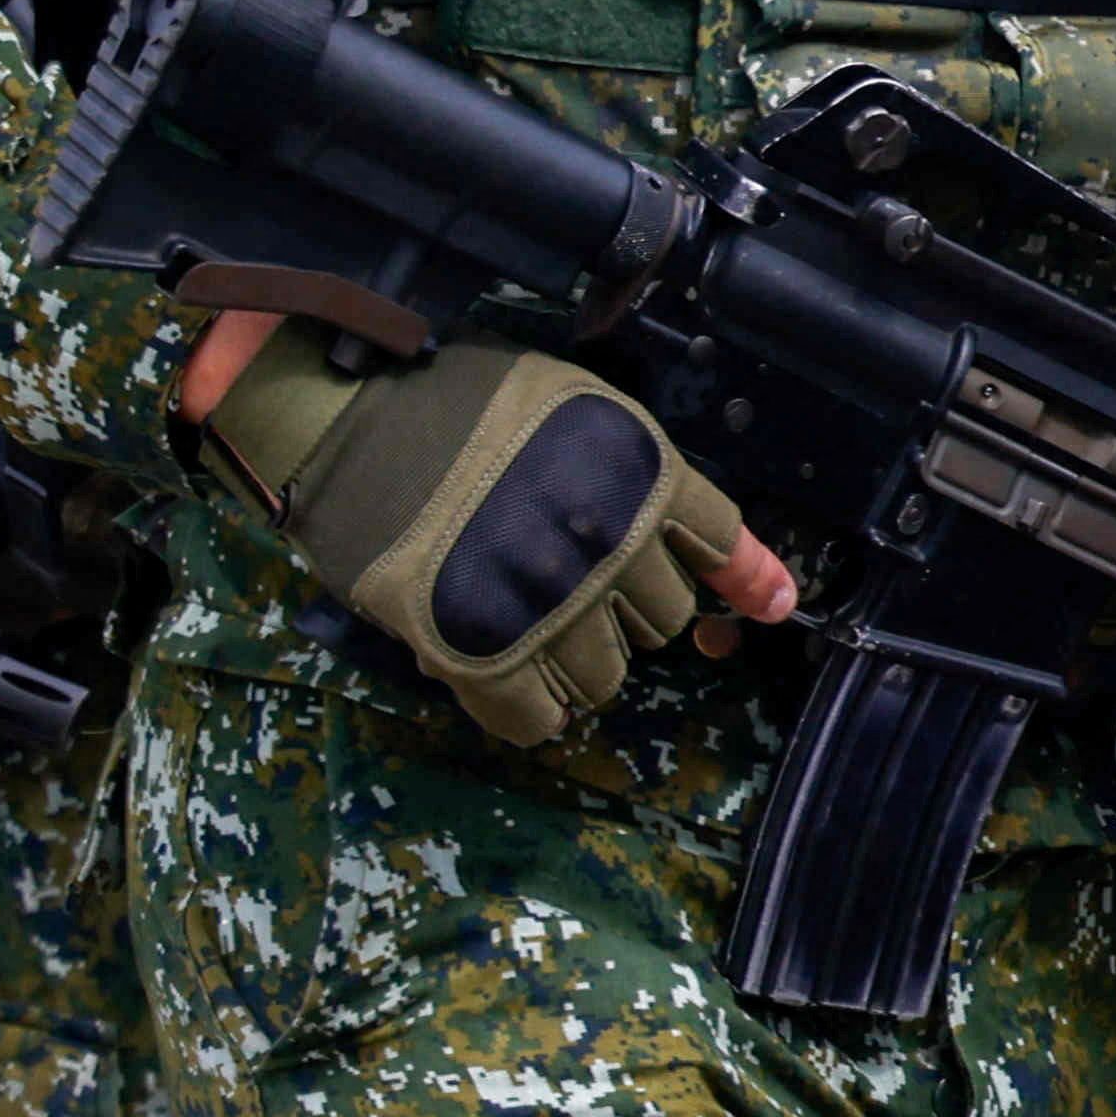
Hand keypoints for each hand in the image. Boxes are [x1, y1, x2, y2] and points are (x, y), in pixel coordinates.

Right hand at [182, 312, 790, 755]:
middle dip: (624, 605)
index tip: (771, 607)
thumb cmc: (449, 399)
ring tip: (527, 626)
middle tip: (570, 584)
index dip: (741, 575)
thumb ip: (636, 470)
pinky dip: (529, 710)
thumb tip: (702, 548)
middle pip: (663, 616)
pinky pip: (536, 716)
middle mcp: (609, 540)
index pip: (718, 540)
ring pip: (607, 674)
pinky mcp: (485, 652)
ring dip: (574, 659)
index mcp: (638, 470)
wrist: (344, 419)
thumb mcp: (570, 407)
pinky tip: (507, 683)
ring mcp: (551, 602)